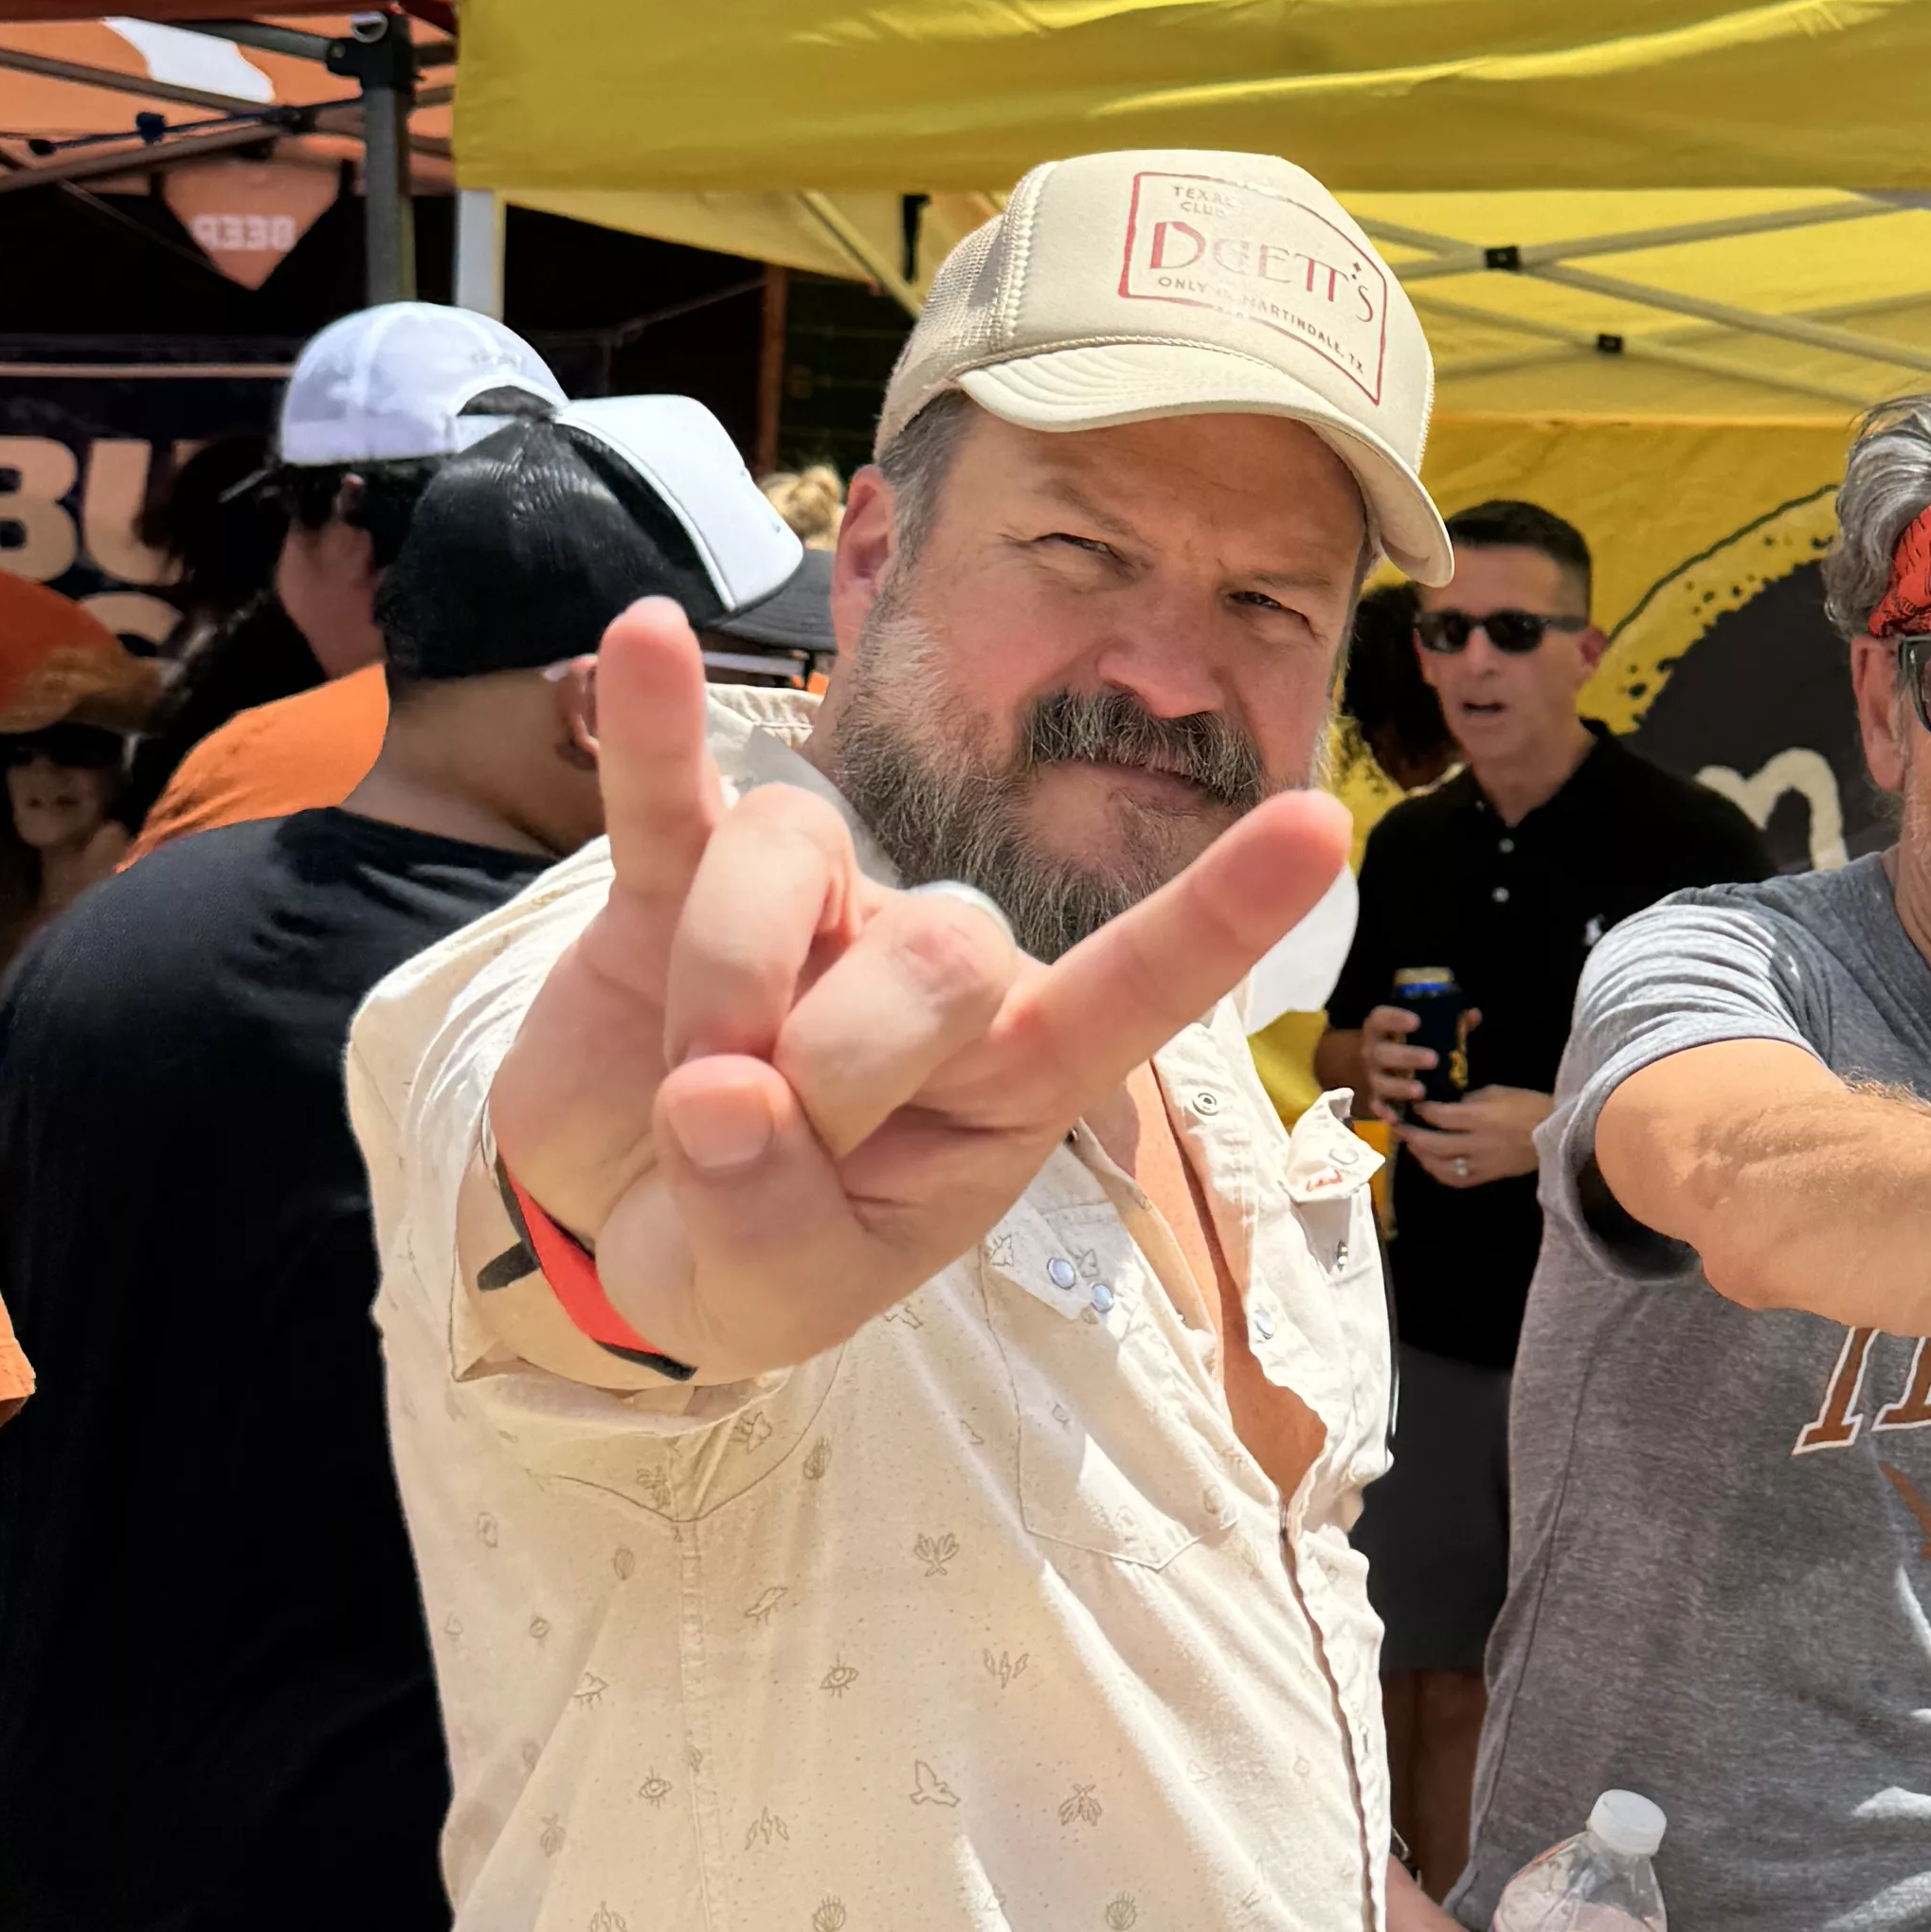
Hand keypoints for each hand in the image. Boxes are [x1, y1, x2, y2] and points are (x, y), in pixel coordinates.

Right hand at [488, 602, 1352, 1381]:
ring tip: (684, 1088)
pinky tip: (646, 640)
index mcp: (1014, 1076)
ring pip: (797, 861)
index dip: (1222, 912)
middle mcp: (934, 964)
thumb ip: (769, 1217)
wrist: (610, 1227)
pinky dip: (660, 723)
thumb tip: (719, 1093)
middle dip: (841, 1062)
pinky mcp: (677, 878)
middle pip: (946, 944)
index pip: (1138, 985)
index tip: (1321, 824)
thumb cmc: (748, 1253)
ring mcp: (814, 904)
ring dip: (728, 987)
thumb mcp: (782, 1291)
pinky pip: (674, 787)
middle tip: (757, 1148)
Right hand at [1342, 1005, 1441, 1128]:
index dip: (1394, 1019)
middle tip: (1433, 1059)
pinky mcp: (1376, 1097)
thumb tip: (1474, 1014)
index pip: (1380, 1018)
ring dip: (1399, 1087)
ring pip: (1380, 1081)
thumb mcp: (1429, 1029)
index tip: (1416, 1021)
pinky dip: (1385, 1111)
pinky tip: (1396, 1118)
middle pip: (1382, 1053)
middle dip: (1407, 1057)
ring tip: (1421, 1091)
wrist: (1392, 1065)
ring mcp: (1373, 1075)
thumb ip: (1449, 1022)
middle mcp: (1372, 1051)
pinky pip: (1377, 1105)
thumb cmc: (1415, 1042)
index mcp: (1381, 1028)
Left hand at [1400, 1076, 1553, 1192]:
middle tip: (1398, 1126)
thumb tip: (1446, 1106)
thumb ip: (1469, 1101)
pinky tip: (1430, 1164)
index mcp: (1481, 1118)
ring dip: (1420, 1155)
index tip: (1413, 1104)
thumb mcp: (1498, 1092)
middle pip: (1433, 1143)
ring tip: (1412, 1144)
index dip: (1421, 1110)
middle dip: (1411, 1134)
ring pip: (1440, 1165)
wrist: (1558, 1133)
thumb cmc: (1530, 1105)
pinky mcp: (1487, 1176)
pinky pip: (1456, 1180)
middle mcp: (1477, 1143)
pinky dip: (1438, 1173)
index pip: (1439, 1116)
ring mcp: (1481, 1163)